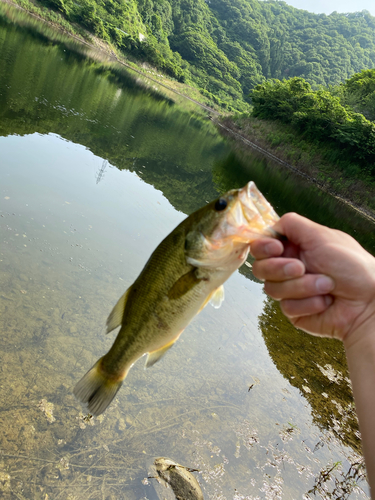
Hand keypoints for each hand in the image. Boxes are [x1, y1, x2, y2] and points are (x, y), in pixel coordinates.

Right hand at [251, 213, 374, 344]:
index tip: (276, 248)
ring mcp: (290, 290)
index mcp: (294, 248)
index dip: (263, 247)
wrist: (367, 303)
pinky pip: (286, 307)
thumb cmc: (352, 266)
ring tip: (326, 285)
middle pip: (260, 267)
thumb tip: (273, 224)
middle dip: (279, 269)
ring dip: (301, 287)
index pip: (262, 245)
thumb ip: (293, 225)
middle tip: (301, 268)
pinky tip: (326, 302)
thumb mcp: (322, 236)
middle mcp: (289, 268)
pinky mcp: (295, 311)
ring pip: (272, 289)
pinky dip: (308, 303)